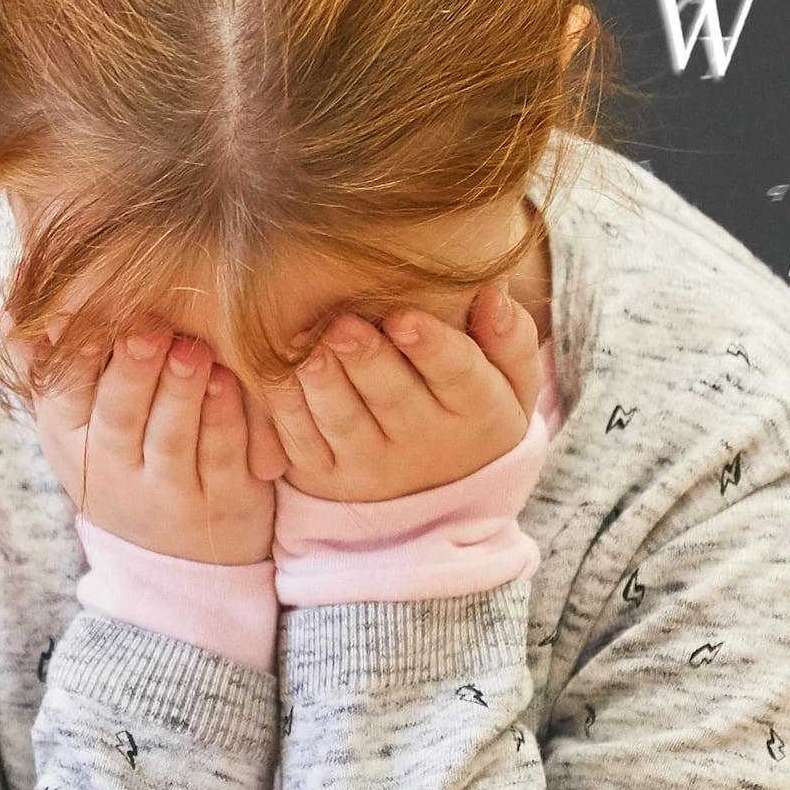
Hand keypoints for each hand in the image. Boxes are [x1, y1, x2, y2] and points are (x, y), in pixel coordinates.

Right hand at [30, 320, 273, 563]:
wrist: (172, 560)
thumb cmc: (120, 460)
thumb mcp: (72, 424)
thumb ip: (47, 366)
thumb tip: (7, 316)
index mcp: (70, 440)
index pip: (66, 394)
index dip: (79, 357)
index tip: (89, 317)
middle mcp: (114, 473)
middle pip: (119, 418)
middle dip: (132, 372)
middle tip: (148, 329)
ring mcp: (169, 495)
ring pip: (171, 440)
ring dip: (181, 392)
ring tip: (192, 349)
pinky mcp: (223, 505)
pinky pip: (221, 461)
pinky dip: (225, 422)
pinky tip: (228, 383)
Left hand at [255, 284, 549, 503]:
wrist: (443, 496)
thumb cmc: (476, 413)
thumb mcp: (513, 386)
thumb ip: (511, 340)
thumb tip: (495, 293)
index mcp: (477, 412)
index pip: (458, 375)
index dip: (431, 346)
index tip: (405, 317)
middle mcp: (424, 443)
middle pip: (394, 398)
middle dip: (368, 361)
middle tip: (343, 327)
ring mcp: (371, 464)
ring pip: (344, 422)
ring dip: (324, 386)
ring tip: (309, 353)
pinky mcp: (326, 476)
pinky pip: (303, 443)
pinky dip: (287, 410)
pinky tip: (276, 374)